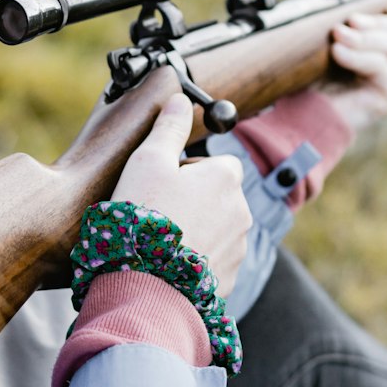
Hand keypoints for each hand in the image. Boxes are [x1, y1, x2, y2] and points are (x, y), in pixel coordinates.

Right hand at [112, 93, 251, 296]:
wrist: (148, 286)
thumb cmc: (145, 217)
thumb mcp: (148, 161)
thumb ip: (168, 128)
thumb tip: (179, 100)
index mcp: (226, 177)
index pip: (216, 162)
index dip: (187, 170)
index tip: (162, 183)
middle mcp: (241, 211)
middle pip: (217, 196)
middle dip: (192, 201)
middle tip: (157, 213)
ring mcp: (238, 248)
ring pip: (216, 229)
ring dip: (195, 231)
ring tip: (160, 242)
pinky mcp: (228, 279)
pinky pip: (212, 261)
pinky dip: (194, 261)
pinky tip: (167, 265)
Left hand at [315, 5, 386, 132]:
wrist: (298, 117)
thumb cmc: (305, 81)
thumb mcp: (322, 48)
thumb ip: (341, 31)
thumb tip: (348, 15)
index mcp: (373, 54)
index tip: (385, 6)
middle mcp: (384, 70)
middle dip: (376, 22)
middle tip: (349, 22)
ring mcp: (386, 85)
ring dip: (365, 37)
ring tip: (338, 35)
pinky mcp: (384, 100)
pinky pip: (381, 68)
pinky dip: (359, 56)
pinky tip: (338, 52)